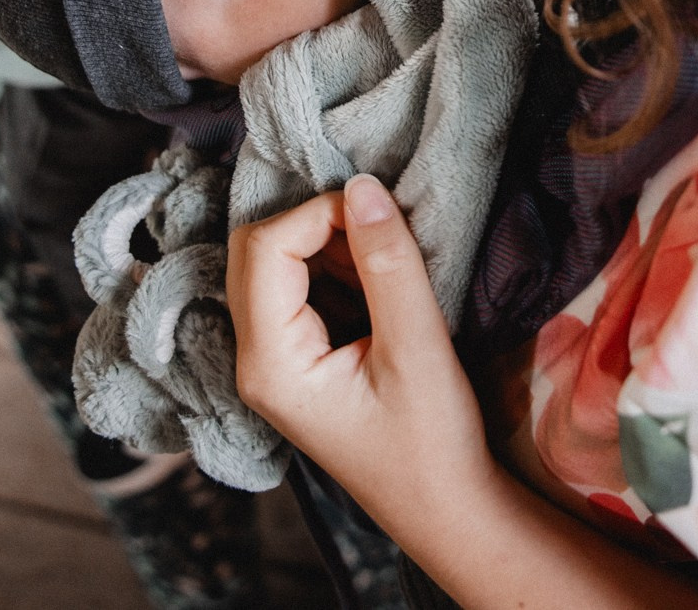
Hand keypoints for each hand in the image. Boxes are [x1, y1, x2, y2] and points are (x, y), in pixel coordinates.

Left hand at [227, 175, 498, 532]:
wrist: (444, 511)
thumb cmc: (432, 445)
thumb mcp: (417, 348)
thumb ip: (388, 264)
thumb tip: (363, 187)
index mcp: (270, 365)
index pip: (267, 249)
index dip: (319, 213)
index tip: (379, 212)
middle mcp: (254, 362)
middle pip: (255, 252)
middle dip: (316, 224)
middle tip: (379, 231)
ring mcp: (271, 363)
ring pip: (274, 265)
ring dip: (327, 244)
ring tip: (386, 261)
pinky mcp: (296, 361)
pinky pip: (296, 290)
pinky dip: (333, 268)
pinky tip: (378, 283)